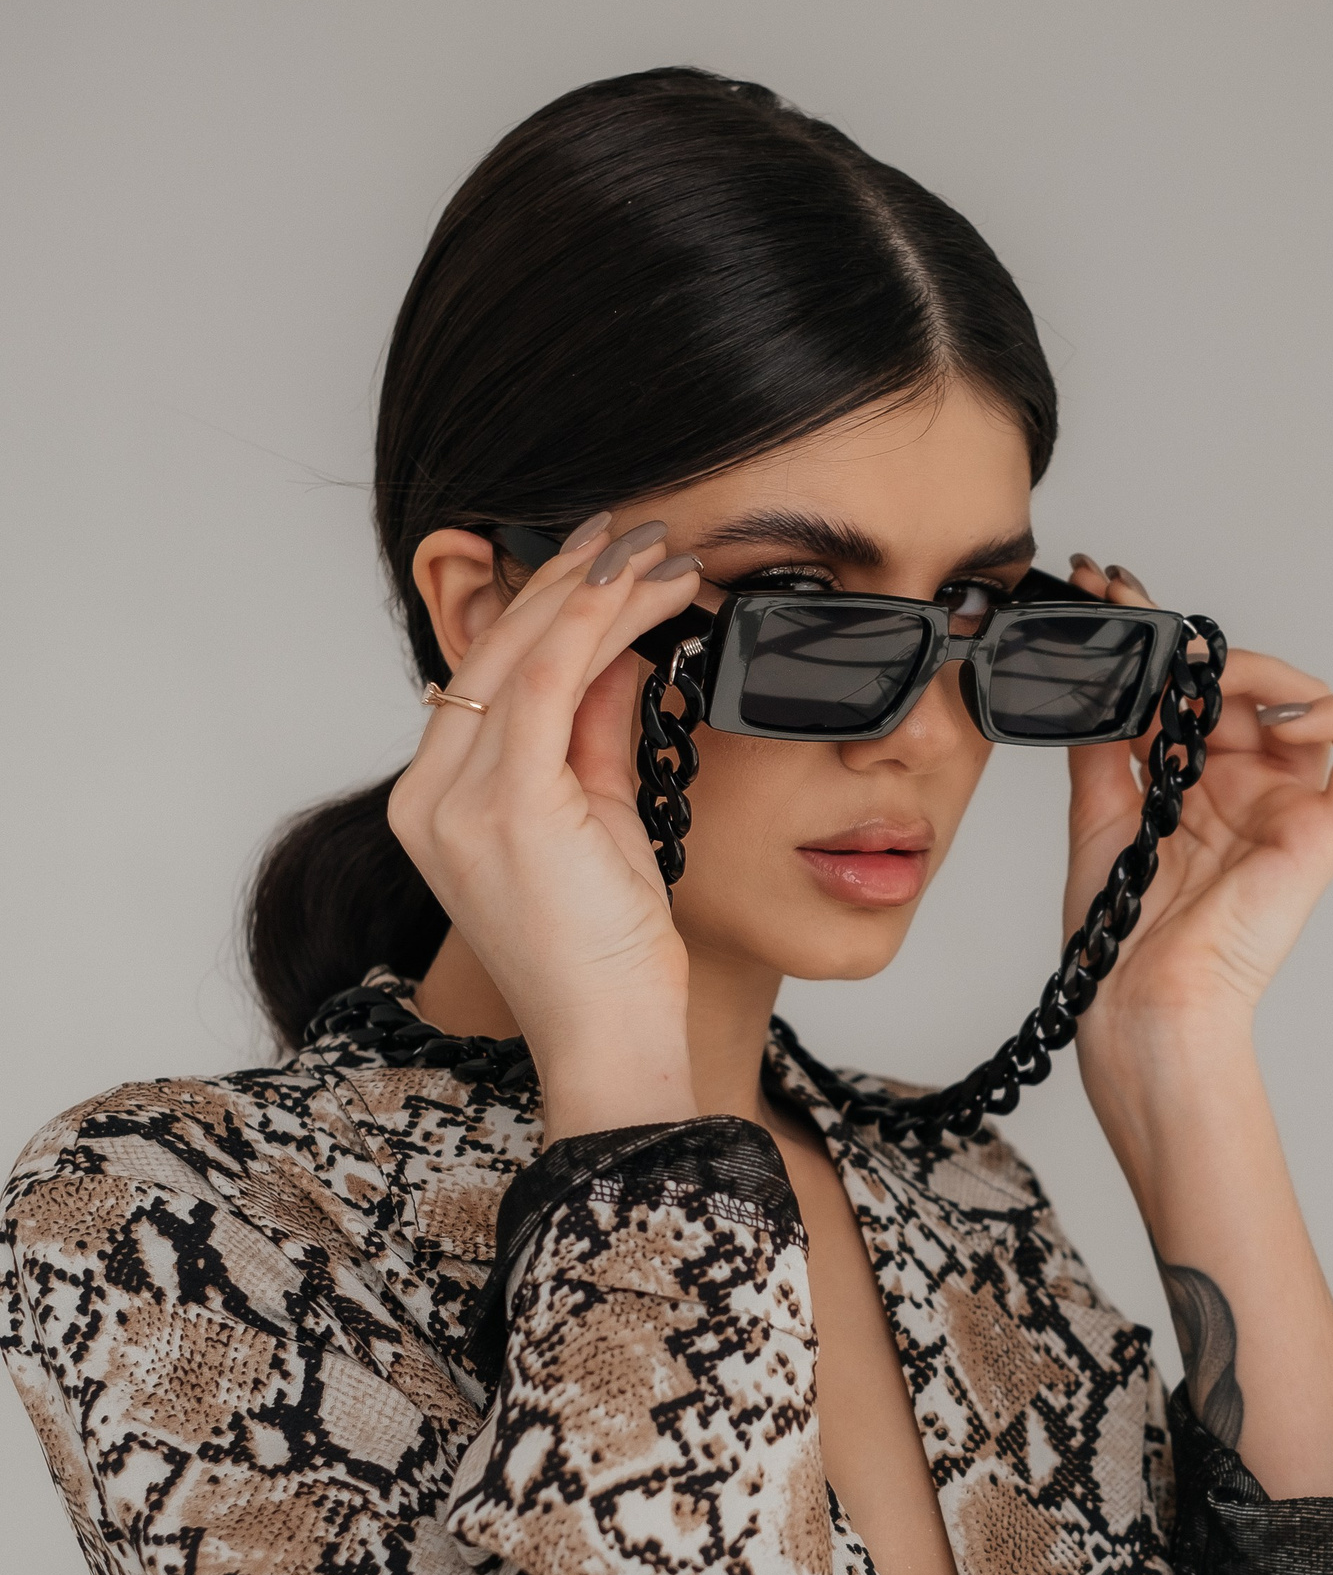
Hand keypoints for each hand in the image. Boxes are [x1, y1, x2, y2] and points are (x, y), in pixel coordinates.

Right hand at [388, 523, 704, 1130]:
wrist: (608, 1041)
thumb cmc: (605, 954)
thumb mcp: (600, 821)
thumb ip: (598, 736)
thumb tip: (621, 656)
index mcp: (437, 803)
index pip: (486, 674)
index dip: (548, 604)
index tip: (605, 557)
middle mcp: (430, 799)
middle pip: (494, 651)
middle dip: (573, 579)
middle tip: (641, 532)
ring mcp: (459, 805)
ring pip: (521, 655)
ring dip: (597, 592)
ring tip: (661, 552)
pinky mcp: (507, 811)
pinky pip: (543, 685)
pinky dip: (592, 625)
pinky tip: (636, 589)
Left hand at [1061, 557, 1332, 1101]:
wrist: (1142, 997)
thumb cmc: (1122, 932)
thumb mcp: (1098, 812)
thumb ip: (1107, 741)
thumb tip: (1105, 673)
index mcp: (1192, 786)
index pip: (1192, 694)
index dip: (1160, 641)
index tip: (1108, 592)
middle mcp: (1245, 790)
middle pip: (1247, 690)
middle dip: (1199, 644)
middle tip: (1141, 614)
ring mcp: (1289, 807)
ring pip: (1308, 705)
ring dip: (1262, 671)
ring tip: (1208, 676)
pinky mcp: (1326, 831)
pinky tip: (1279, 722)